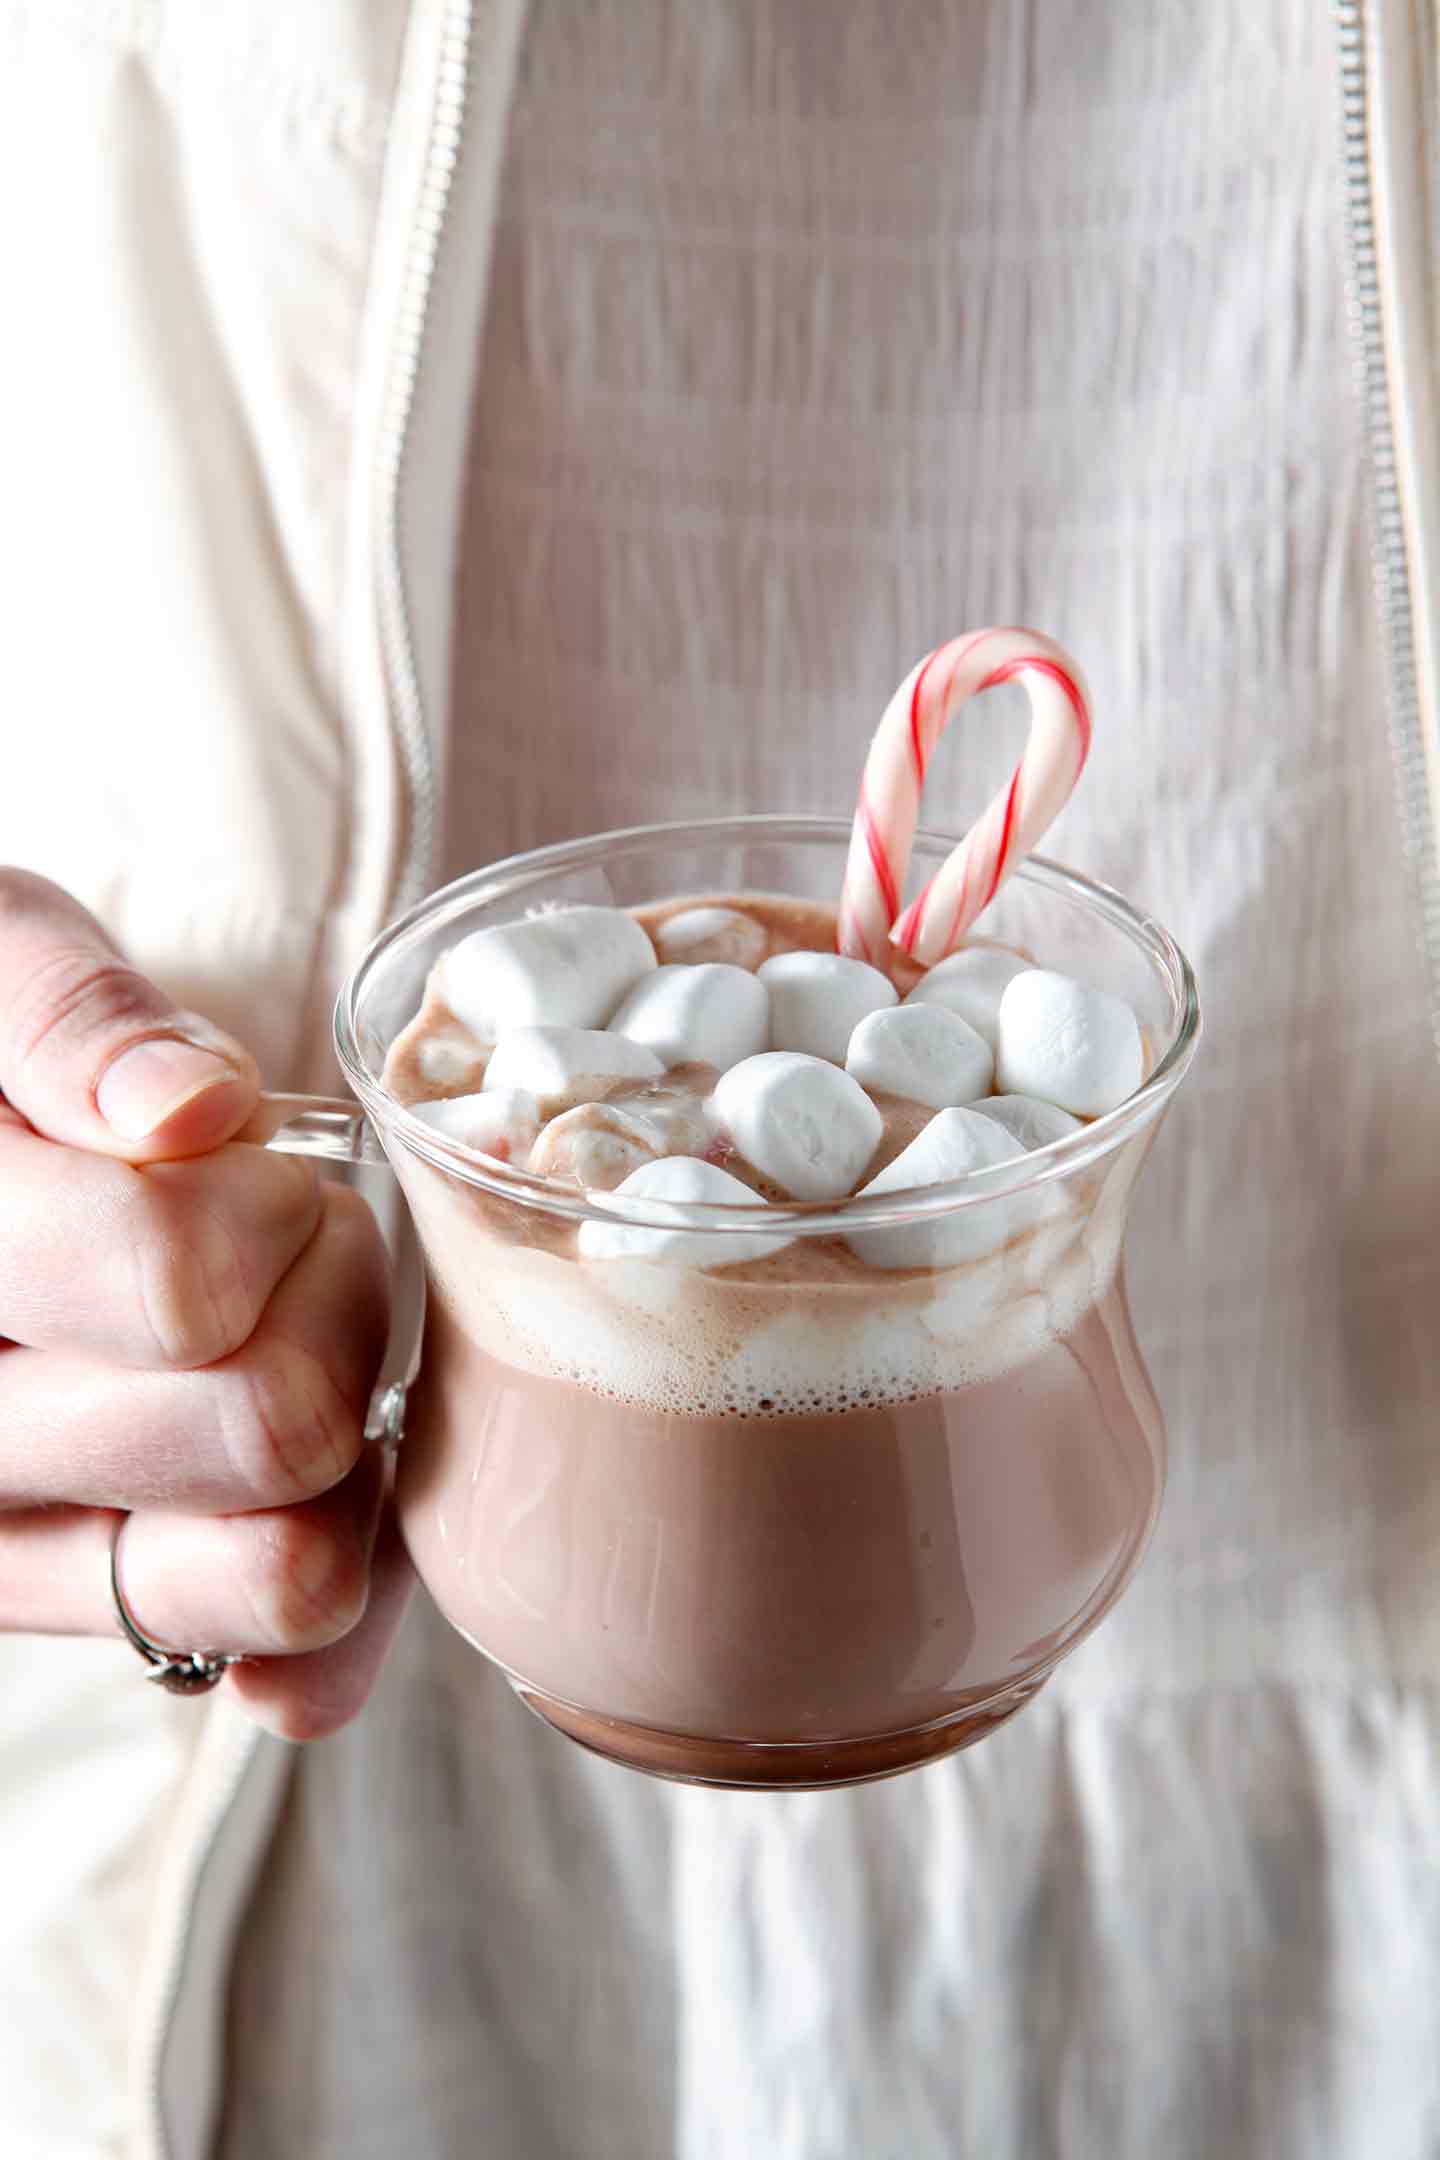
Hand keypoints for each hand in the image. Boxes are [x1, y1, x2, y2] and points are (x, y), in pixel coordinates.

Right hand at [0, 870, 411, 1738]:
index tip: (241, 1150)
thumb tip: (187, 1114)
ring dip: (341, 1424)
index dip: (263, 1205)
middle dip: (330, 1298)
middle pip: (262, 1423)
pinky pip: (266, 1637)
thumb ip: (69, 1020)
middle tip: (286, 1224)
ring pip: (282, 1565)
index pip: (174, 1283)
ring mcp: (12, 1547)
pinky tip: (334, 1496)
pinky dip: (342, 1574)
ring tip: (282, 1324)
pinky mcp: (84, 1602)